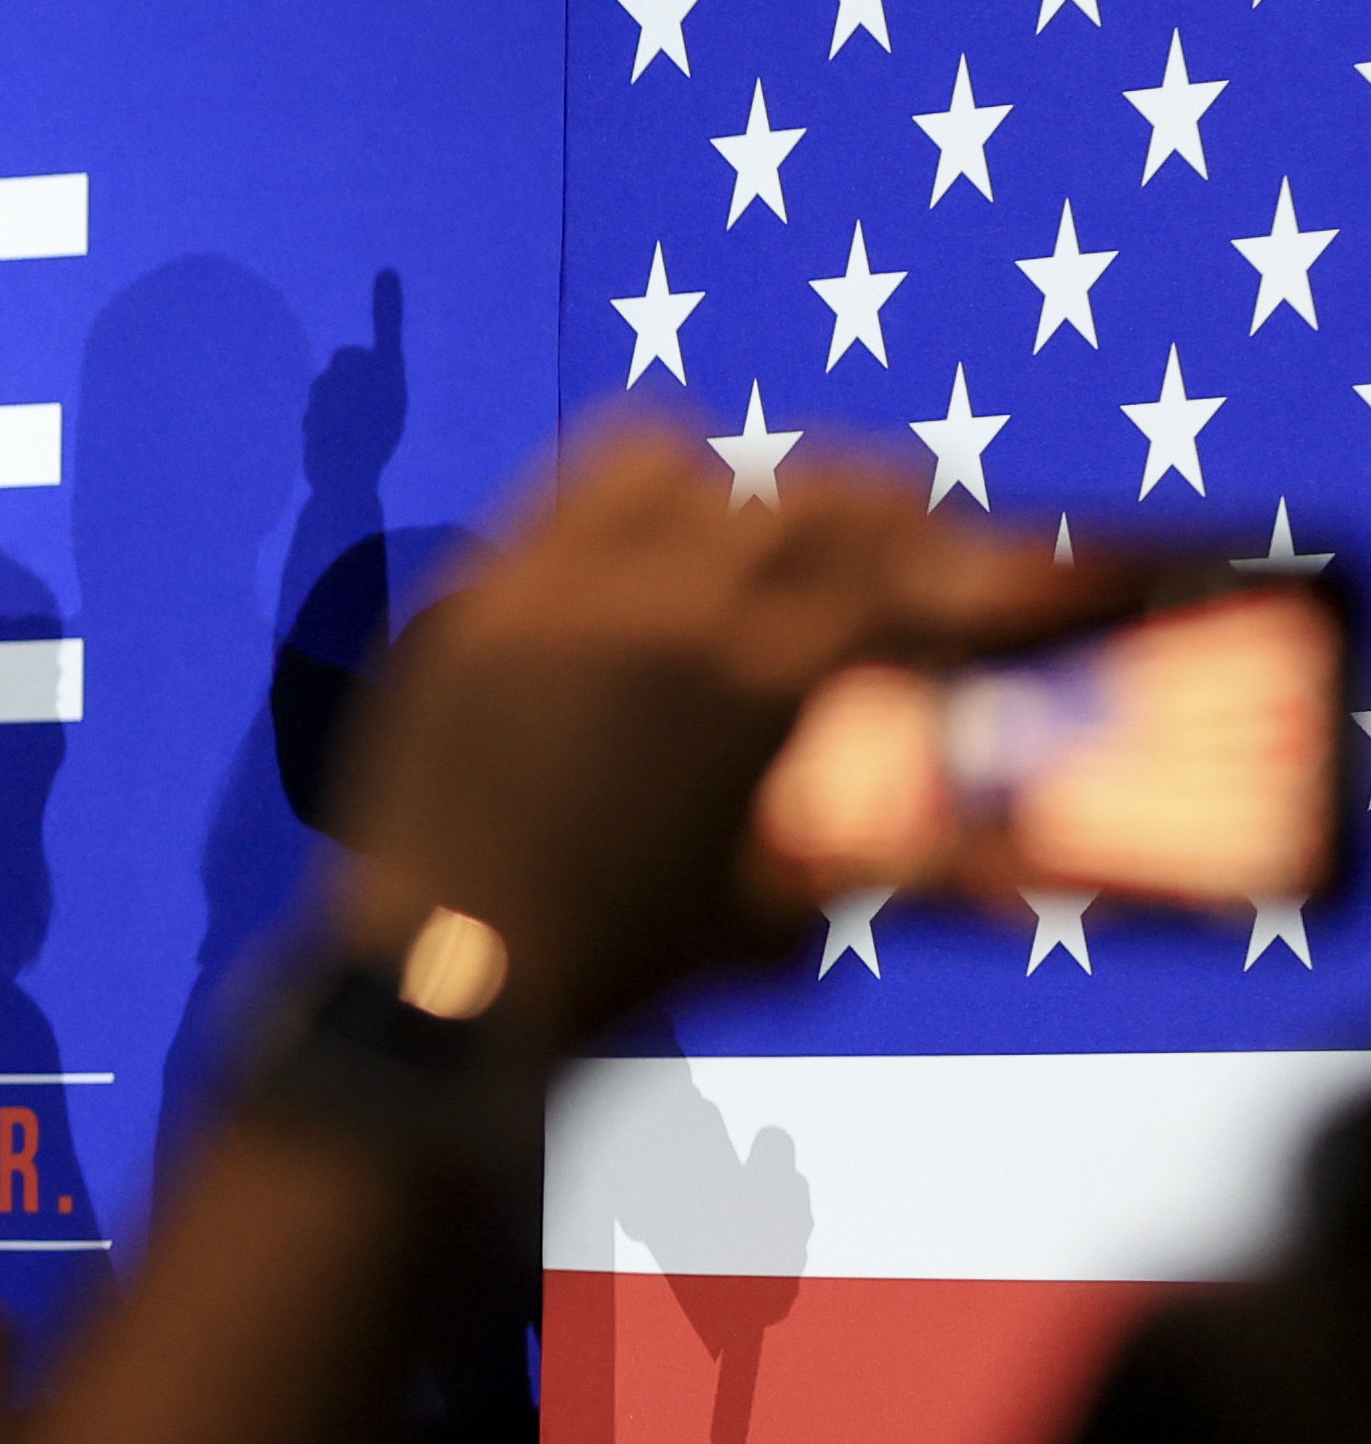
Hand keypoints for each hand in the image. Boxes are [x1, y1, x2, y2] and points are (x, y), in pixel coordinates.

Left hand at [329, 418, 1137, 1033]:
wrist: (432, 986)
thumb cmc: (621, 967)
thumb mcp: (782, 910)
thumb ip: (895, 855)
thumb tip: (1010, 859)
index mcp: (754, 681)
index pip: (910, 567)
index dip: (980, 565)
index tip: (1010, 574)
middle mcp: (653, 605)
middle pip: (811, 489)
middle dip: (884, 515)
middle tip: (904, 556)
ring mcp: (542, 588)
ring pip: (673, 457)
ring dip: (739, 489)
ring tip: (757, 547)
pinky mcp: (462, 598)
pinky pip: (556, 498)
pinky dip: (623, 510)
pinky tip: (641, 565)